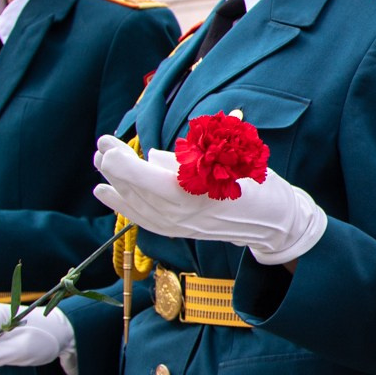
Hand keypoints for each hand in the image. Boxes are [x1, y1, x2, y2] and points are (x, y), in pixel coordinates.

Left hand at [92, 136, 326, 265]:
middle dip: (113, 165)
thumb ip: (186, 158)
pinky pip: (141, 219)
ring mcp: (178, 226)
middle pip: (134, 188)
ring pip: (133, 204)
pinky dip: (121, 205)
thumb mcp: (228, 161)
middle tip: (103, 143)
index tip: (110, 143)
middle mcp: (180, 213)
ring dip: (113, 182)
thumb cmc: (257, 184)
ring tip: (99, 162)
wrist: (275, 221)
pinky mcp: (178, 231)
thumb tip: (151, 157)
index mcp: (193, 193)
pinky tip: (106, 192)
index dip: (121, 159)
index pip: (142, 176)